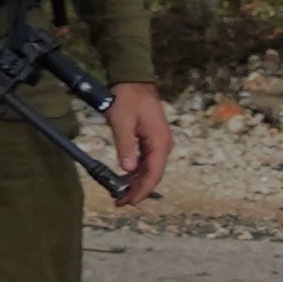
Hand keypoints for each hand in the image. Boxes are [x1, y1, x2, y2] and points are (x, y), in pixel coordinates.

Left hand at [105, 81, 172, 208]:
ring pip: (149, 169)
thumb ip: (125, 146)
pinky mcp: (152, 139)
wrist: (134, 79)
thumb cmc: (127, 98)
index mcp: (159, 142)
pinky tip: (125, 176)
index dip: (142, 190)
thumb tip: (128, 169)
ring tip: (120, 192)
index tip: (130, 201)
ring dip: (136, 182)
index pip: (153, 174)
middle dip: (137, 190)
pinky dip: (136, 171)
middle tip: (120, 201)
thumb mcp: (122, 122)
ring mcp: (158, 142)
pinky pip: (146, 160)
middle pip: (152, 174)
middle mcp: (163, 145)